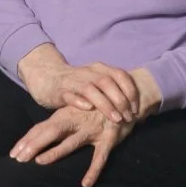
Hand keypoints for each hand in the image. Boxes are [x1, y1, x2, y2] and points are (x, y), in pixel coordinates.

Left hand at [10, 106, 135, 186]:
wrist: (124, 97)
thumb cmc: (95, 108)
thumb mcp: (75, 111)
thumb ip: (59, 122)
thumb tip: (39, 134)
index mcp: (65, 115)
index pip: (41, 128)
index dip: (27, 140)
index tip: (13, 154)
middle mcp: (75, 120)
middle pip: (50, 132)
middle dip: (33, 145)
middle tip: (18, 159)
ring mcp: (91, 129)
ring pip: (70, 142)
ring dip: (55, 152)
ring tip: (40, 162)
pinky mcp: (108, 138)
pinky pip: (99, 157)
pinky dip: (93, 170)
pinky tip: (85, 183)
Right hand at [19, 47, 140, 122]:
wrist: (49, 78)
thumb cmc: (78, 84)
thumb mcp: (97, 81)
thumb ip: (113, 88)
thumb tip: (135, 104)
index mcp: (99, 68)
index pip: (120, 75)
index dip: (130, 91)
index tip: (136, 108)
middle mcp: (88, 72)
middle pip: (107, 82)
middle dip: (120, 100)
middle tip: (127, 117)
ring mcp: (73, 80)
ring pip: (90, 89)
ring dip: (105, 104)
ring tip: (115, 118)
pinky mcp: (60, 91)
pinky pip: (70, 95)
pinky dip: (80, 101)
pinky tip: (88, 108)